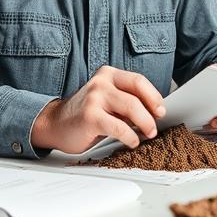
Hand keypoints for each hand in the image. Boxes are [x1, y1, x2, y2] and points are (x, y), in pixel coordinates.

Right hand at [30, 66, 164, 152]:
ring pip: (131, 108)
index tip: (161, 110)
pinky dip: (130, 136)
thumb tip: (154, 113)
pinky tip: (132, 142)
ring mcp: (94, 98)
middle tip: (155, 126)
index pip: (138, 81)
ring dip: (145, 124)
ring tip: (148, 134)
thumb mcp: (106, 99)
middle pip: (137, 95)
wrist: (54, 124)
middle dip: (151, 113)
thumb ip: (125, 101)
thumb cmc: (84, 114)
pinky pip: (119, 127)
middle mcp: (101, 82)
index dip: (154, 97)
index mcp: (107, 74)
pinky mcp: (89, 116)